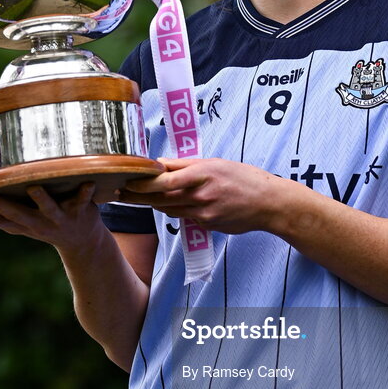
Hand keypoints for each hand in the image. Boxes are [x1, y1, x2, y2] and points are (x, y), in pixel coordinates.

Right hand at [0, 183, 105, 257]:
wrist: (83, 242)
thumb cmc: (44, 226)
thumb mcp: (18, 227)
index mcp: (23, 223)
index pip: (0, 218)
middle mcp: (39, 222)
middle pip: (18, 215)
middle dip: (2, 206)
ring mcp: (59, 217)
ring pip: (49, 208)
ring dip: (41, 199)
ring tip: (33, 187)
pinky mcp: (81, 209)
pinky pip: (83, 200)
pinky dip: (86, 192)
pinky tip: (89, 183)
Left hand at [120, 158, 284, 234]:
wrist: (268, 204)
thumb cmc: (243, 177)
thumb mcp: (215, 163)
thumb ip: (185, 165)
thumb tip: (159, 164)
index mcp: (202, 174)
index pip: (164, 182)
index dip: (142, 184)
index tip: (126, 181)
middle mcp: (201, 195)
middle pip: (160, 198)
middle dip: (138, 196)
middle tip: (120, 193)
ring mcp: (204, 214)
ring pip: (169, 209)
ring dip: (153, 203)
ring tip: (135, 197)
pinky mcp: (207, 225)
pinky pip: (185, 217)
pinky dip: (176, 209)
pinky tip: (173, 204)